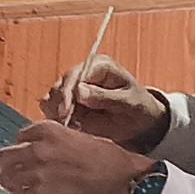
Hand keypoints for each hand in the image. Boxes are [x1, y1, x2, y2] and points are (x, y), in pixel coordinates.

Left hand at [0, 121, 151, 193]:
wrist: (125, 179)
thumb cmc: (109, 158)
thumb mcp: (80, 137)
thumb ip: (56, 143)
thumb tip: (42, 153)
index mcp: (48, 130)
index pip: (18, 137)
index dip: (22, 150)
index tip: (28, 159)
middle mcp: (38, 148)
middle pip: (5, 157)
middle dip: (10, 168)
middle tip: (19, 178)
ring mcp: (38, 172)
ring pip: (7, 180)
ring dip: (14, 188)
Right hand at [41, 53, 165, 147]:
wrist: (141, 123)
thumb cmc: (139, 107)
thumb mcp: (128, 102)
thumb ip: (105, 97)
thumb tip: (79, 91)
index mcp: (100, 66)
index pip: (76, 74)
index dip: (68, 91)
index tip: (66, 110)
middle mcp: (84, 74)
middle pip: (60, 85)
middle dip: (59, 104)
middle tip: (64, 121)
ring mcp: (74, 90)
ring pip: (53, 98)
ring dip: (56, 112)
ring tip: (69, 125)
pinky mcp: (70, 105)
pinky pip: (54, 111)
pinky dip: (56, 120)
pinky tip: (68, 127)